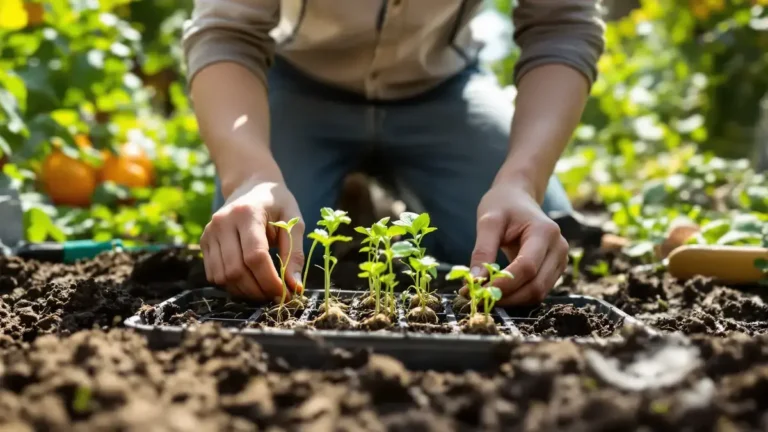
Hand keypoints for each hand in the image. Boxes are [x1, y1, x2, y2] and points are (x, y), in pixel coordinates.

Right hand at [200, 176, 304, 301]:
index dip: (270, 280)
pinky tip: (248, 281)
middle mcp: (223, 222)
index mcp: (247, 213)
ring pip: (223, 276)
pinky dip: (232, 285)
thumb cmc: (277, 203)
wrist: (251, 185)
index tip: (286, 293)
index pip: (255, 256)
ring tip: (264, 290)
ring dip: (245, 291)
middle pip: (236, 270)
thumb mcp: (293, 221)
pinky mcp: (204, 241)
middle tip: (276, 296)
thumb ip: (294, 253)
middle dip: (258, 290)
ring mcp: (210, 232)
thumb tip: (294, 287)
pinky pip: (214, 274)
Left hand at [462, 183, 568, 304]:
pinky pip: (538, 290)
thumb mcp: (488, 222)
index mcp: (545, 232)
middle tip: (479, 299)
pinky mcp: (554, 269)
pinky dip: (518, 296)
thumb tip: (475, 282)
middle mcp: (558, 248)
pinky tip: (498, 292)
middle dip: (508, 297)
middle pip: (536, 285)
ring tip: (486, 296)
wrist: (518, 197)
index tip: (479, 292)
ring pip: (538, 293)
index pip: (527, 267)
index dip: (504, 284)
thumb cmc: (503, 205)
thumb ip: (482, 251)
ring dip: (512, 300)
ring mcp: (560, 260)